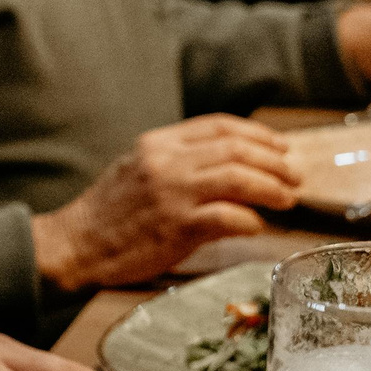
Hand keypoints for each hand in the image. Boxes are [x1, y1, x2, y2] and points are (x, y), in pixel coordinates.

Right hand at [30, 115, 298, 291]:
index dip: (258, 135)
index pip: (220, 126)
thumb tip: (228, 166)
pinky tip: (259, 227)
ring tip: (288, 199)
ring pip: (238, 178)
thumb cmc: (109, 212)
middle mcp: (167, 161)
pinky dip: (251, 221)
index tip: (281, 147)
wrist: (75, 245)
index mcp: (158, 143)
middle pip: (236, 149)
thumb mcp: (139, 169)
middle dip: (274, 162)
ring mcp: (172, 193)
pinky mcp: (176, 227)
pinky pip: (227, 217)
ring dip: (271, 188)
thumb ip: (178, 162)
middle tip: (295, 176)